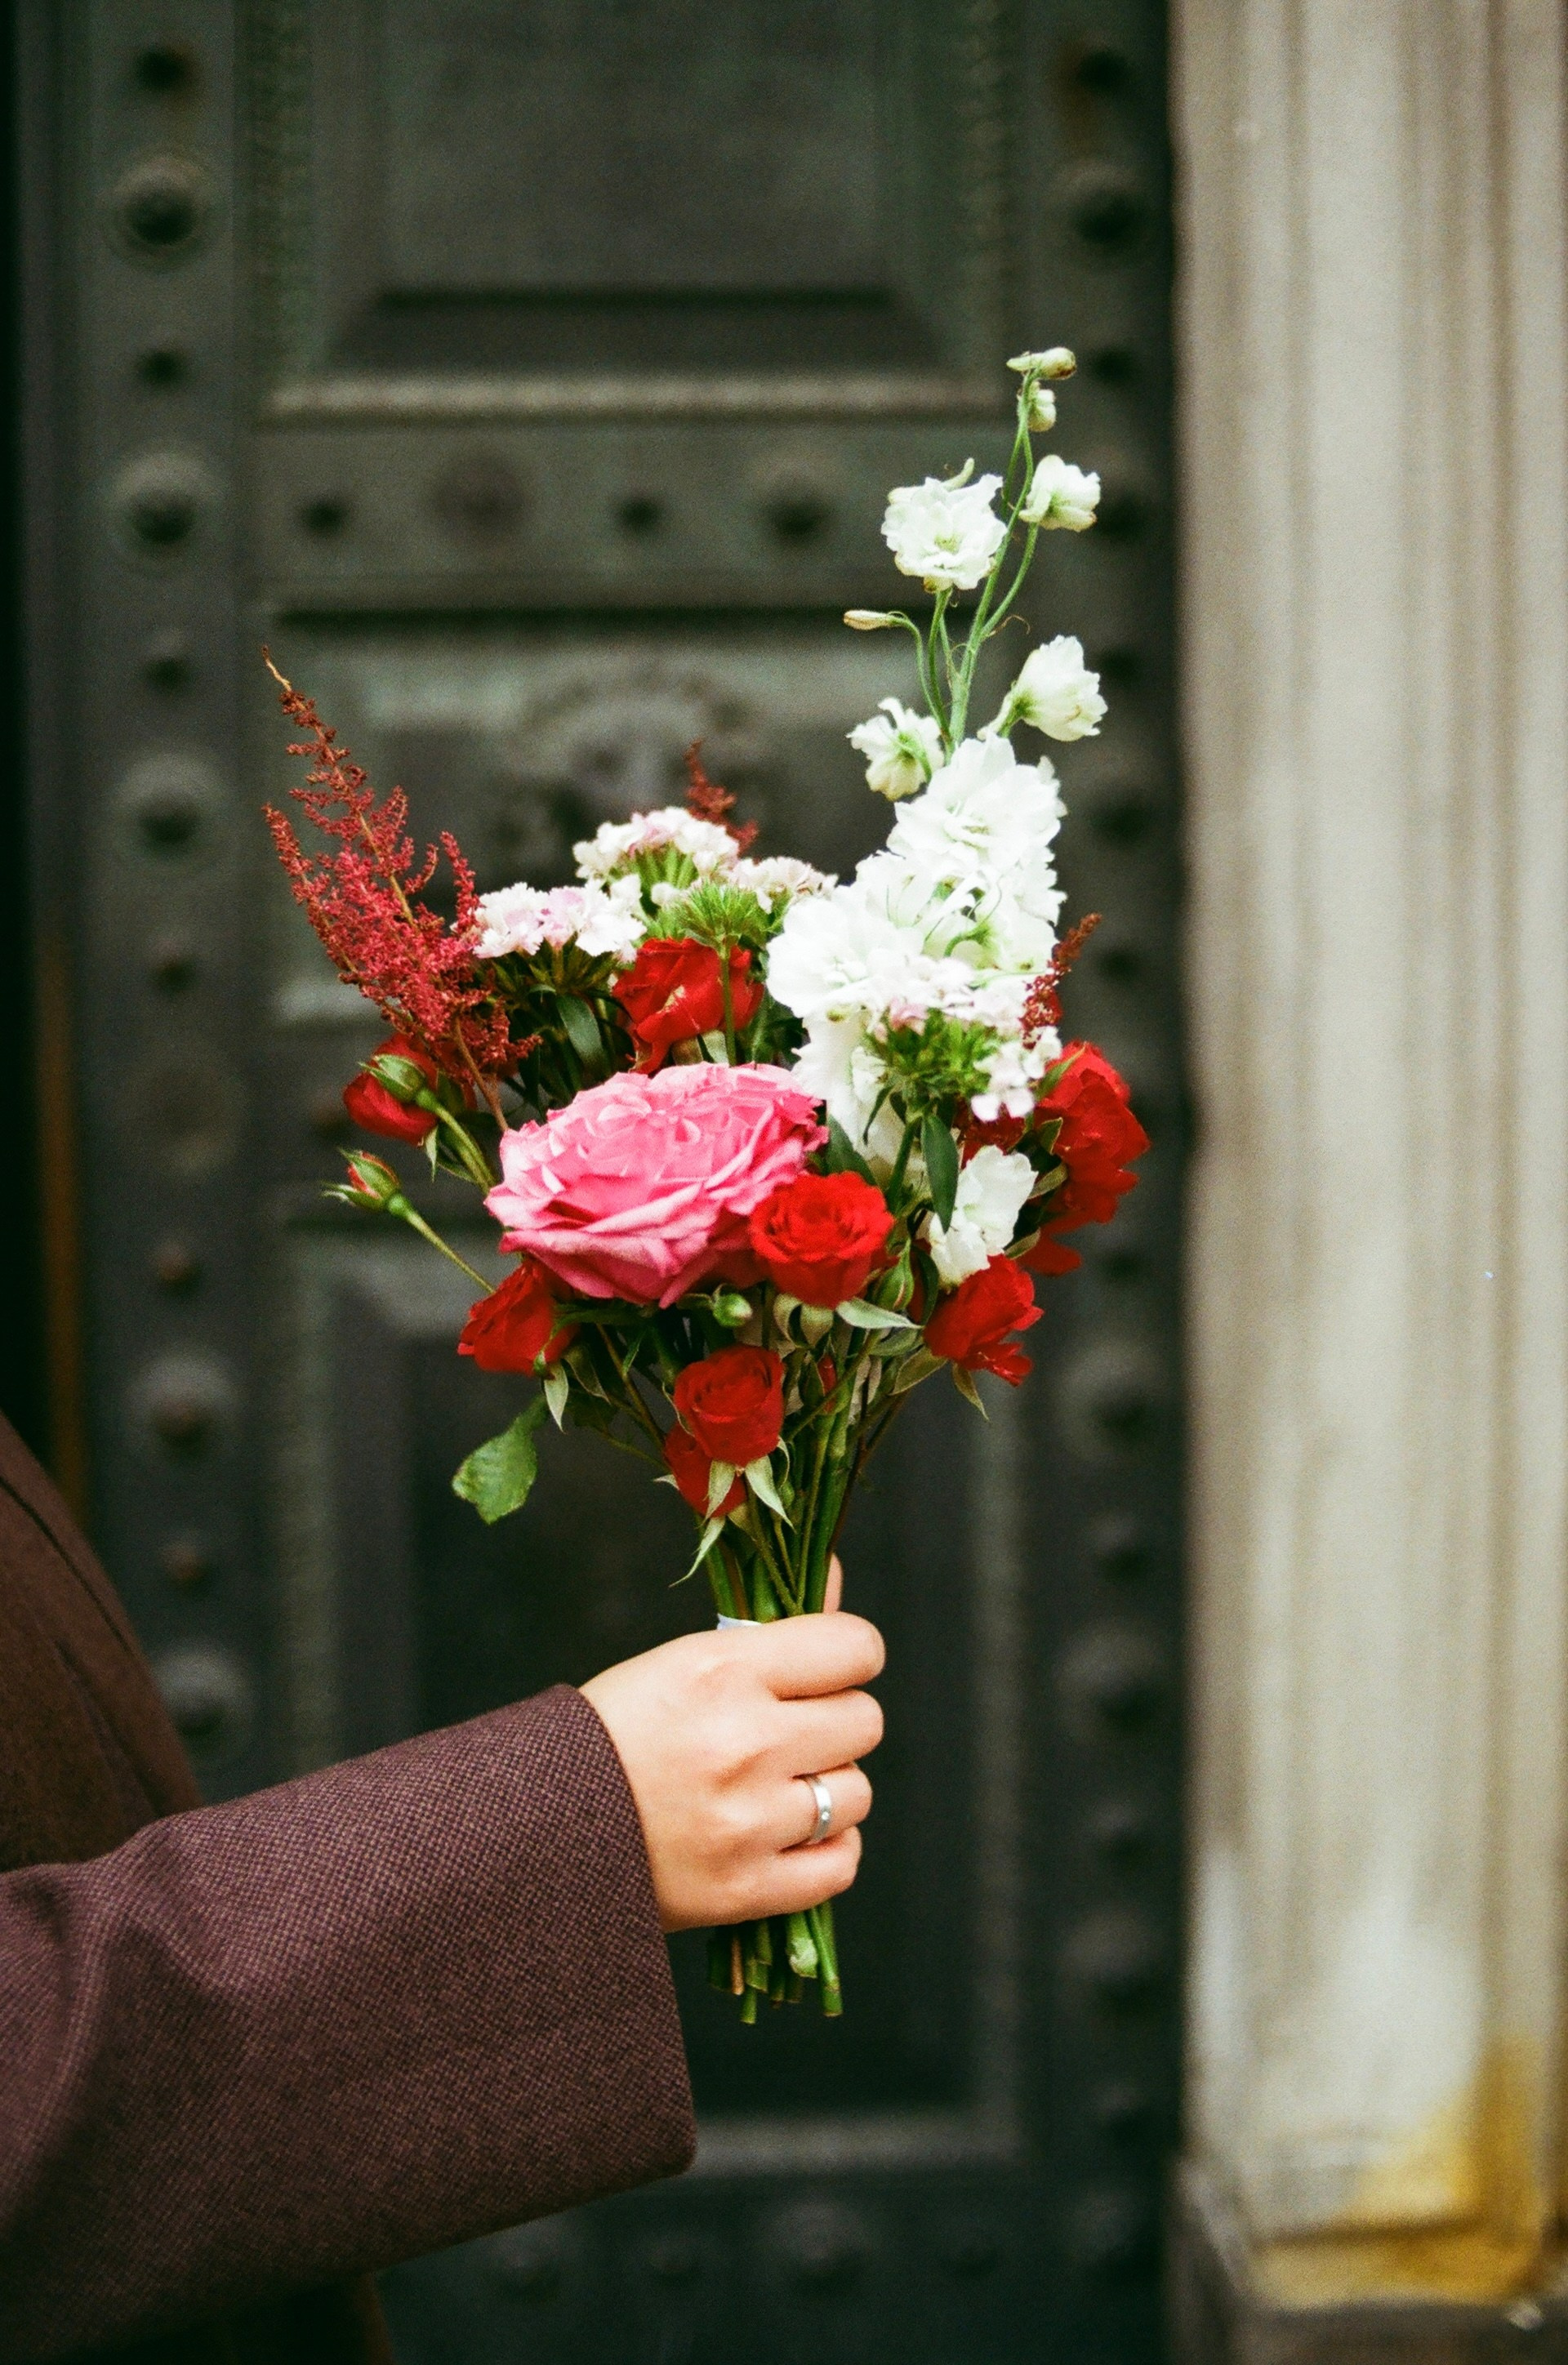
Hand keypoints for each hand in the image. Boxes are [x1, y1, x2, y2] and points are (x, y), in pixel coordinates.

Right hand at [579, 1561, 882, 1931]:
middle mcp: (743, 1743)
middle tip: (789, 1734)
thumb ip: (771, 1629)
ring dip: (827, 1790)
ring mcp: (748, 1821)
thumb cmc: (618, 1732)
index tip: (827, 1671)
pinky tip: (785, 1835)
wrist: (537, 1829)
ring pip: (856, 1793)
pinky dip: (824, 1850)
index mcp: (722, 1671)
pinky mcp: (745, 1888)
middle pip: (864, 1720)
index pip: (855, 1648)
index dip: (848, 1657)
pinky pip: (840, 1862)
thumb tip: (832, 1573)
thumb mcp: (684, 1662)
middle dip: (834, 1724)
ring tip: (774, 1789)